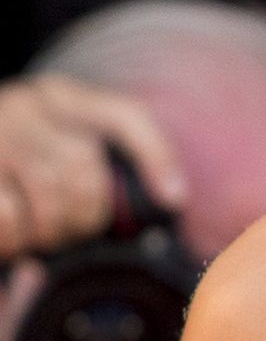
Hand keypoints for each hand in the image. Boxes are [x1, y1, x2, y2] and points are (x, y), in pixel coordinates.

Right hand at [0, 75, 185, 262]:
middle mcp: (23, 105)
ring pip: (48, 184)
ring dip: (54, 227)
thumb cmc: (16, 157)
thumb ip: (109, 158)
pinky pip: (5, 211)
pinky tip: (13, 245)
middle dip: (89, 210)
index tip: (174, 201)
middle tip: (78, 233)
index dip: (156, 157)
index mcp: (58, 96)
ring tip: (46, 241)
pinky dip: (15, 237)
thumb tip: (171, 199)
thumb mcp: (57, 142)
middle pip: (84, 160)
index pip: (124, 116)